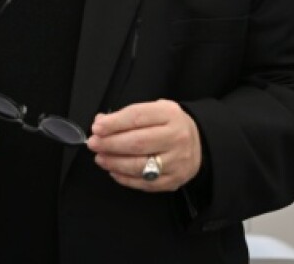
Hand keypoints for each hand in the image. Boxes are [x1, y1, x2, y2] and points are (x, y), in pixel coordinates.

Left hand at [87, 99, 201, 191]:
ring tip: (100, 158)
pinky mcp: (175, 180)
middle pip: (137, 143)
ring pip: (140, 165)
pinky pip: (146, 183)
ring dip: (115, 163)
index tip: (97, 127)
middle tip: (93, 144)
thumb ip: (127, 115)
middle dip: (110, 144)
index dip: (114, 123)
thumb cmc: (168, 124)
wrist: (200, 143)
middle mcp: (177, 138)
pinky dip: (126, 179)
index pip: (137, 117)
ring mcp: (177, 161)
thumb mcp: (153, 110)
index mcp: (170, 115)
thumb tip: (101, 123)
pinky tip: (114, 171)